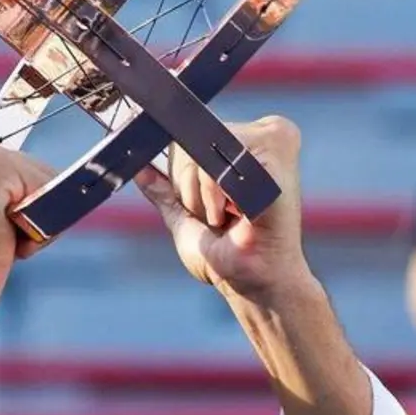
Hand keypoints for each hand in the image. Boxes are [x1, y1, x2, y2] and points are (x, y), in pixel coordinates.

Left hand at [133, 116, 312, 299]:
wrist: (254, 281)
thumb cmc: (227, 253)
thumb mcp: (185, 217)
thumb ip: (164, 190)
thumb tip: (140, 169)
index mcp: (248, 141)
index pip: (188, 137)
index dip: (183, 174)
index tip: (205, 206)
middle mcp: (265, 133)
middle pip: (189, 143)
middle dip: (190, 189)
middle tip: (218, 217)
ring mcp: (273, 142)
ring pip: (199, 155)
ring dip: (202, 199)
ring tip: (228, 218)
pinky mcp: (275, 159)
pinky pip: (215, 169)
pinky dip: (215, 199)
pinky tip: (238, 216)